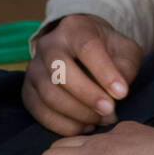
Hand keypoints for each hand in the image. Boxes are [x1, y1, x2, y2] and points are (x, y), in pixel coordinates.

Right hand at [22, 13, 143, 135]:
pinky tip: (86, 126)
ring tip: (101, 119)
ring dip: (78, 114)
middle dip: (87, 96)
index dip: (104, 72)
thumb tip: (118, 93)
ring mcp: (34, 68)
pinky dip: (64, 125)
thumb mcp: (125, 51)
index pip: (87, 48)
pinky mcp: (28, 91)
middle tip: (110, 111)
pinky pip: (40, 113)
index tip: (122, 92)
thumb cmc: (107, 50)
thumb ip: (125, 67)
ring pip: (49, 95)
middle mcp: (48, 45)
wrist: (81, 50)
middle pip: (60, 71)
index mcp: (75, 28)